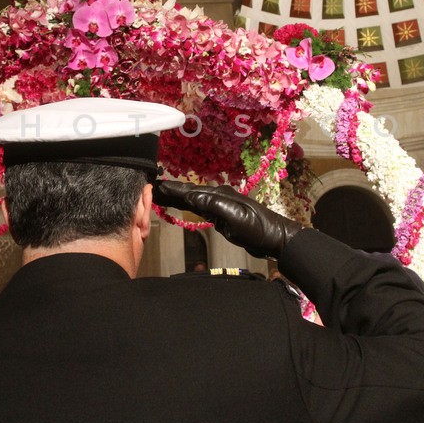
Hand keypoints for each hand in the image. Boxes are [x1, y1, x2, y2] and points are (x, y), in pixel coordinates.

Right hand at [154, 181, 304, 259]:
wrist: (275, 237)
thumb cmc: (257, 228)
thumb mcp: (235, 217)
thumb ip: (213, 205)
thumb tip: (191, 195)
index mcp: (219, 194)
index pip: (189, 190)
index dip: (171, 188)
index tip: (153, 185)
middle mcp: (217, 195)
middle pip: (187, 192)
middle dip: (169, 190)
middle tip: (149, 188)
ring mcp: (219, 205)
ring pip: (191, 199)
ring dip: (174, 197)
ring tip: (157, 195)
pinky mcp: (221, 215)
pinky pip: (197, 208)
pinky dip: (185, 205)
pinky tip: (178, 205)